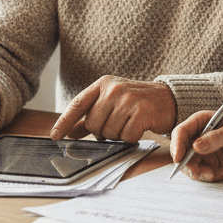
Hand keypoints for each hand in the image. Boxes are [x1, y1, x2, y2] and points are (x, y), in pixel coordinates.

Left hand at [49, 76, 176, 141]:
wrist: (167, 99)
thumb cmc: (136, 102)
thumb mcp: (111, 103)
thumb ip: (90, 116)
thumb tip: (68, 132)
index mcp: (103, 84)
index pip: (78, 104)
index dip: (64, 122)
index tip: (55, 136)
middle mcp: (113, 89)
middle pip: (93, 124)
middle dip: (103, 132)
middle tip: (117, 125)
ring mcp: (128, 99)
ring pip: (109, 132)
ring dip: (119, 135)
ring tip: (129, 123)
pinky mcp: (141, 111)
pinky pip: (126, 136)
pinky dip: (131, 138)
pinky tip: (139, 128)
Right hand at [170, 112, 222, 181]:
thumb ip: (215, 138)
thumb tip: (195, 146)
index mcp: (201, 122)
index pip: (181, 132)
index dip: (177, 145)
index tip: (178, 158)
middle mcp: (199, 137)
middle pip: (182, 153)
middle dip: (188, 165)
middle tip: (198, 173)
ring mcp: (204, 152)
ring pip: (192, 166)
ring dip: (201, 173)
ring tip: (217, 173)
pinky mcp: (212, 164)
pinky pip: (204, 173)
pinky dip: (211, 176)